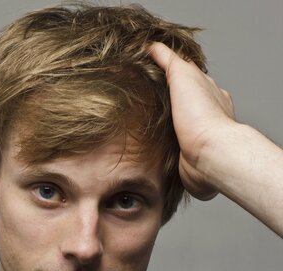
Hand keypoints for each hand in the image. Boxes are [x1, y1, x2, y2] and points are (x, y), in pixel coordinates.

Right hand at [148, 42, 236, 199]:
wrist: (208, 153)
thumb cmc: (201, 114)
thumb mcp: (183, 74)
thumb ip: (169, 59)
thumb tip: (152, 46)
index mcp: (207, 90)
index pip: (185, 74)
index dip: (166, 70)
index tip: (146, 70)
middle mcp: (204, 111)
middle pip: (179, 99)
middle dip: (159, 97)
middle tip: (137, 95)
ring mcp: (196, 133)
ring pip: (173, 122)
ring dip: (156, 121)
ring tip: (134, 119)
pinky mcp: (185, 153)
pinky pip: (168, 143)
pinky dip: (157, 140)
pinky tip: (143, 139)